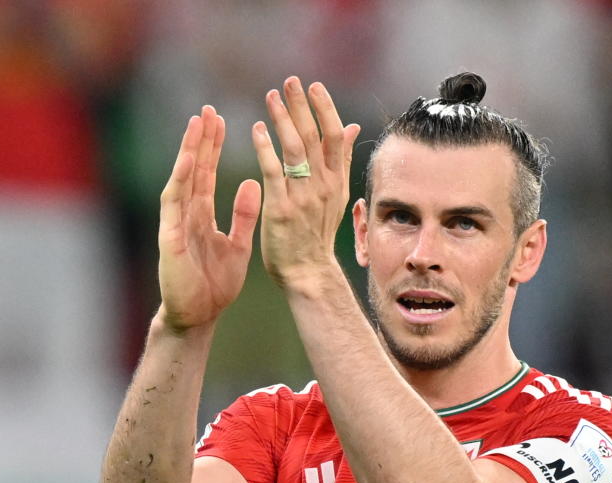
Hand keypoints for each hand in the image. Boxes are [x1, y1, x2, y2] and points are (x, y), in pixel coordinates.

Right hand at [157, 106, 261, 331]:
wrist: (198, 316)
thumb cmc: (214, 285)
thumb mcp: (237, 244)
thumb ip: (243, 214)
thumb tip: (252, 183)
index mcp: (201, 215)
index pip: (206, 173)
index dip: (212, 147)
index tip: (221, 119)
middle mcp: (186, 214)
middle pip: (193, 169)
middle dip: (200, 140)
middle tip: (207, 110)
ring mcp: (175, 224)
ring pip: (181, 179)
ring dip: (188, 151)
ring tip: (197, 124)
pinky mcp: (170, 239)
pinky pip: (174, 205)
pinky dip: (180, 182)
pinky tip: (188, 161)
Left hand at [252, 77, 360, 290]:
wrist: (308, 272)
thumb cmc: (316, 234)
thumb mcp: (337, 195)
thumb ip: (342, 160)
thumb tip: (353, 126)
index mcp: (337, 181)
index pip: (335, 136)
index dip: (325, 109)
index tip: (314, 86)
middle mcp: (323, 186)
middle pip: (315, 136)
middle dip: (301, 105)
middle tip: (290, 81)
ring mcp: (303, 197)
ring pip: (295, 149)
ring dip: (283, 119)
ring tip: (271, 97)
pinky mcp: (281, 209)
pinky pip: (273, 172)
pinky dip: (265, 148)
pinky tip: (257, 129)